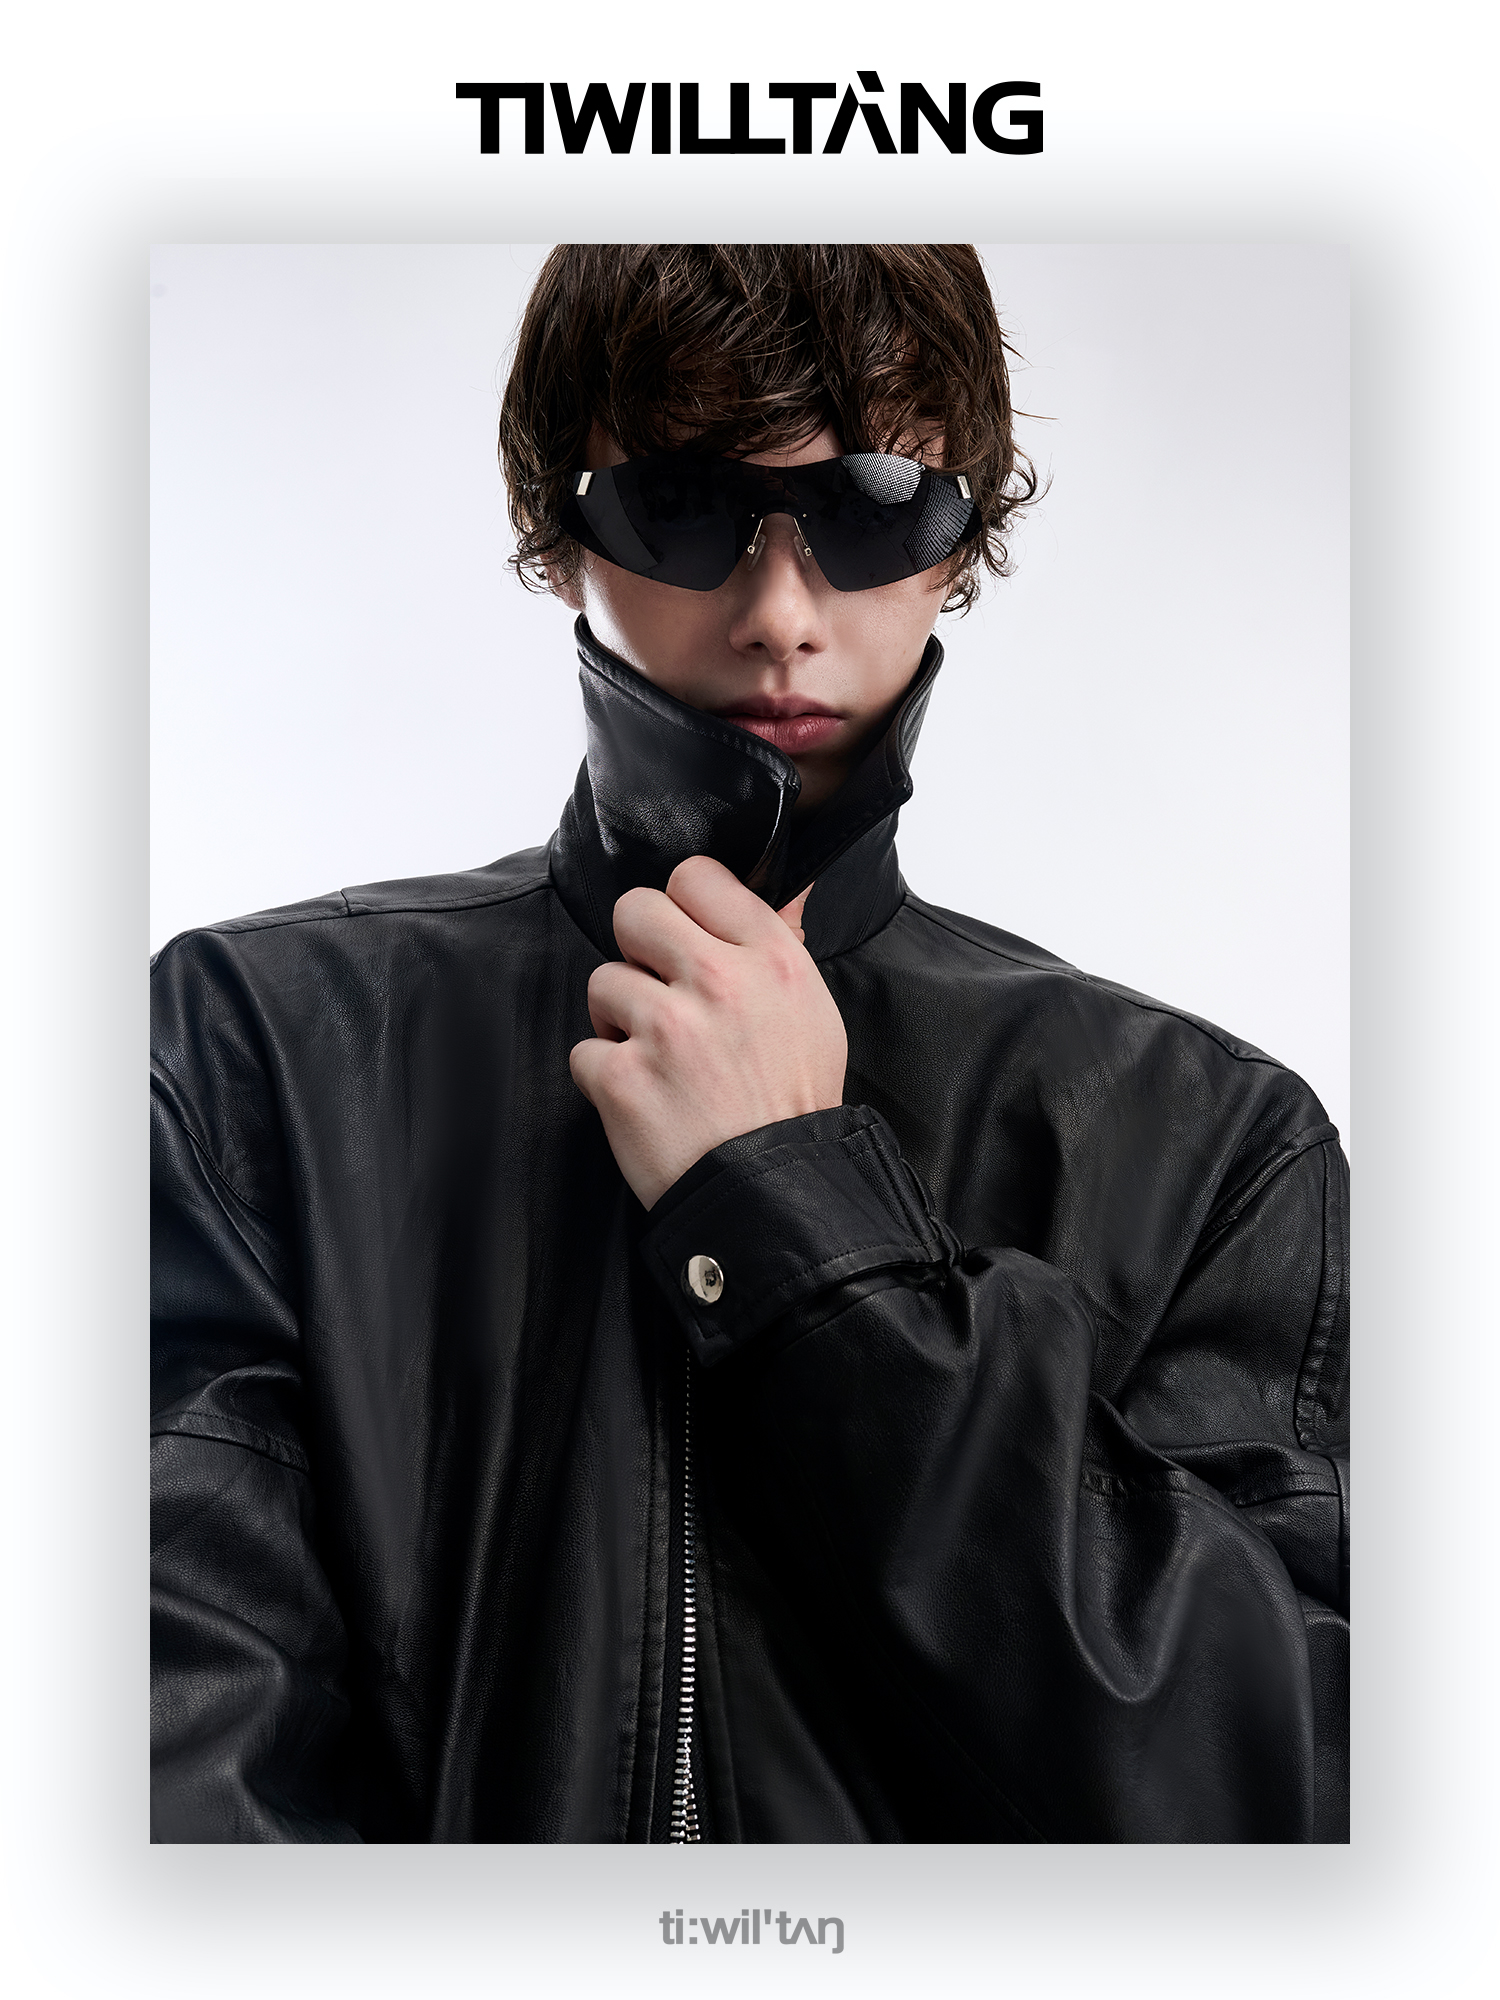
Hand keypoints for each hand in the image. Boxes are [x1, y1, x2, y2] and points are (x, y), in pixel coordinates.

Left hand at [569, 855, 847, 1208]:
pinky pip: (584, 1051)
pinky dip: (606, 1078)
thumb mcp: (813, 1013)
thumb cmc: (793, 1108)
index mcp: (770, 959)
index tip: (686, 936)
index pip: (696, 876)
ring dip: (620, 1020)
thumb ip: (782, 946)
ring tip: (660, 1059)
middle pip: (634, 911)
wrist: (777, 1198)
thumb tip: (785, 889)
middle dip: (638, 950)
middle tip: (660, 991)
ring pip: (603, 982)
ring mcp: (665, 1029)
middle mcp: (717, 983)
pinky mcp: (621, 1077)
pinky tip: (646, 1098)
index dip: (684, 906)